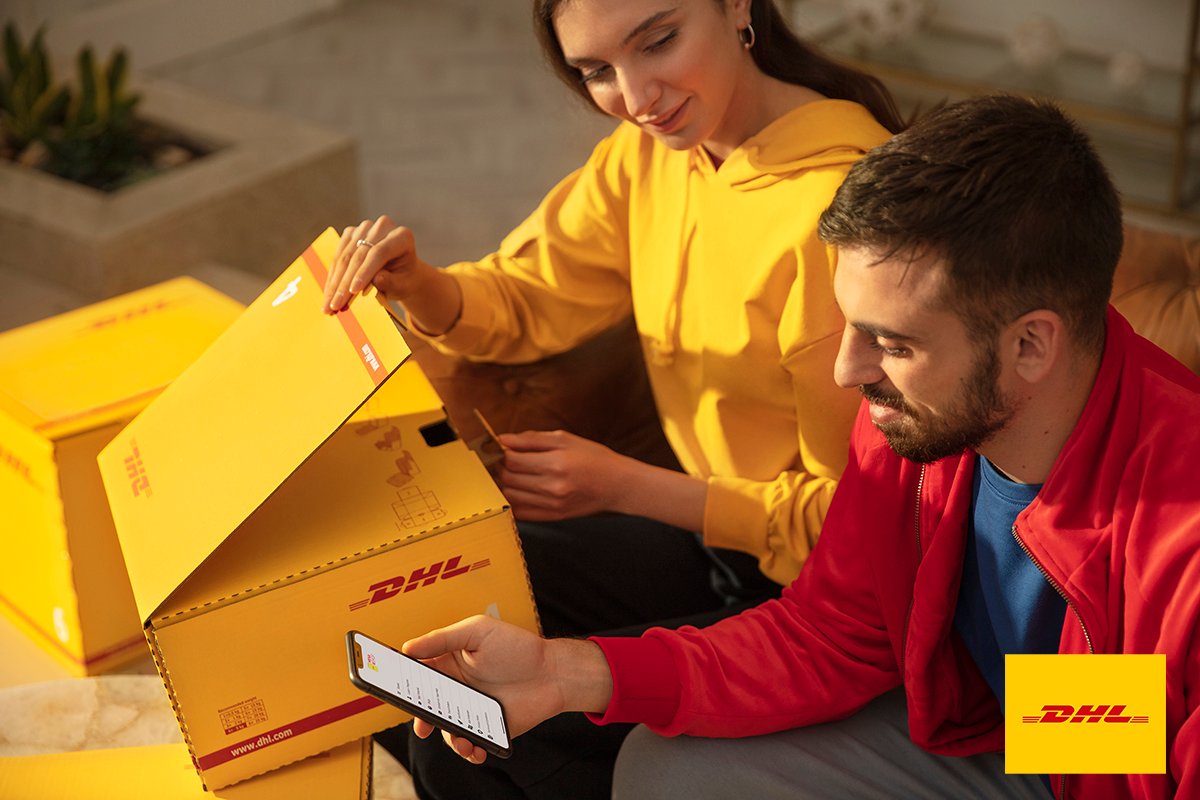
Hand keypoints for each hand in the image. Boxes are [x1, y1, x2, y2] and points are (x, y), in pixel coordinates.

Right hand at [322, 217, 460, 331]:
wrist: (400, 272)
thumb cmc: (404, 280)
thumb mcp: (403, 285)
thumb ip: (392, 282)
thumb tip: (376, 280)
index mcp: (402, 236)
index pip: (379, 253)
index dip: (364, 272)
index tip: (353, 291)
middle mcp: (382, 226)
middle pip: (359, 255)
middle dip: (345, 283)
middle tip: (335, 305)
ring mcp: (365, 228)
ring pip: (345, 256)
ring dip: (335, 282)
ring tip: (328, 304)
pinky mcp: (351, 233)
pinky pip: (337, 256)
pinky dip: (333, 276)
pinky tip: (328, 293)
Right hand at [402, 615, 610, 763]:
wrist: (553, 674)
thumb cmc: (517, 647)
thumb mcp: (478, 631)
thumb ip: (442, 638)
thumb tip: (407, 648)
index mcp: (448, 662)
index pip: (416, 672)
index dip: (400, 681)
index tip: (387, 688)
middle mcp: (456, 688)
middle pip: (426, 706)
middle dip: (420, 717)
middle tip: (423, 724)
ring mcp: (470, 709)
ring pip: (445, 729)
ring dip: (447, 738)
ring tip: (461, 739)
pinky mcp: (485, 728)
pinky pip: (468, 744)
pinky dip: (468, 750)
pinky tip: (475, 749)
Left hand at [497, 430, 636, 520]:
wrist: (619, 485)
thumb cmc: (594, 458)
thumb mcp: (566, 440)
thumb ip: (532, 439)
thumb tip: (503, 439)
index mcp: (556, 463)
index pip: (512, 460)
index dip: (499, 453)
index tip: (498, 447)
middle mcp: (553, 486)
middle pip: (508, 478)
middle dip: (498, 467)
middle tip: (499, 459)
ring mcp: (552, 504)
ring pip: (510, 496)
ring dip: (502, 484)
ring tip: (506, 473)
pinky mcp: (553, 516)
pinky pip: (521, 513)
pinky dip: (511, 502)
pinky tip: (514, 491)